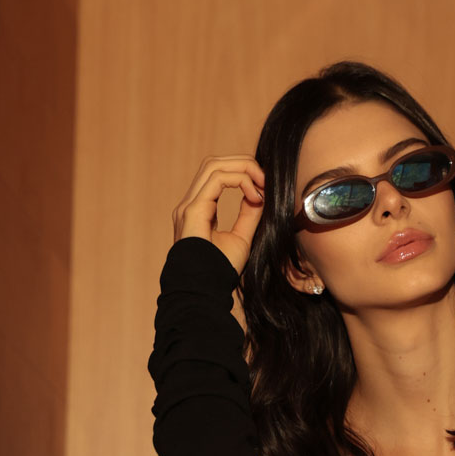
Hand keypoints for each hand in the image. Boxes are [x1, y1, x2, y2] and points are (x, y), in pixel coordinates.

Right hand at [172, 155, 265, 273]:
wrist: (204, 291)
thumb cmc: (220, 272)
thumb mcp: (242, 237)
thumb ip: (249, 214)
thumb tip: (260, 194)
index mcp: (199, 210)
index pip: (218, 175)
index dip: (243, 173)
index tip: (265, 188)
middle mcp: (190, 204)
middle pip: (214, 163)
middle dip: (243, 163)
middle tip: (266, 178)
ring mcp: (188, 205)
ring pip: (213, 165)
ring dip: (243, 167)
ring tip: (262, 183)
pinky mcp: (192, 210)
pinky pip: (217, 178)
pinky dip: (240, 180)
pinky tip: (255, 195)